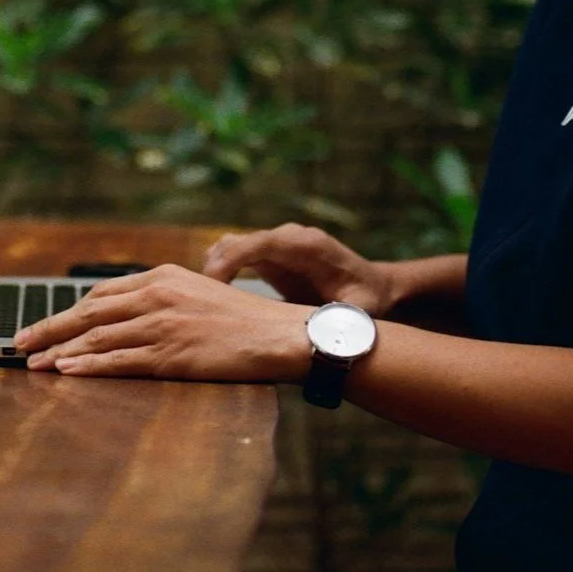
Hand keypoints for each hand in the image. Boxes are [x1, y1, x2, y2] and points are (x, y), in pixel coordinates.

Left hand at [13, 262, 312, 380]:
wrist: (279, 334)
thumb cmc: (244, 319)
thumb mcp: (199, 293)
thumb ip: (163, 298)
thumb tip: (126, 315)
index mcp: (164, 276)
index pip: (101, 293)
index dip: (67, 311)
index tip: (43, 324)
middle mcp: (159, 295)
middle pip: (89, 313)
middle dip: (49, 329)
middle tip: (20, 343)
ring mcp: (163, 325)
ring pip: (97, 338)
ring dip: (60, 352)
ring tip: (34, 364)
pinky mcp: (171, 355)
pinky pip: (119, 362)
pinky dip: (88, 367)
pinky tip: (66, 371)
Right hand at [202, 223, 401, 316]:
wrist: (373, 285)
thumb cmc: (367, 299)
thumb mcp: (359, 312)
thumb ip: (343, 318)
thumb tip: (324, 333)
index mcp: (307, 246)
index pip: (261, 243)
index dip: (232, 259)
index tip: (212, 285)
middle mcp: (289, 238)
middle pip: (238, 241)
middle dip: (214, 268)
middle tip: (199, 304)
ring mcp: (277, 244)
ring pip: (230, 246)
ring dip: (212, 270)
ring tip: (204, 304)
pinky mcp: (269, 255)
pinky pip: (235, 255)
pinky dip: (219, 271)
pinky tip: (214, 300)